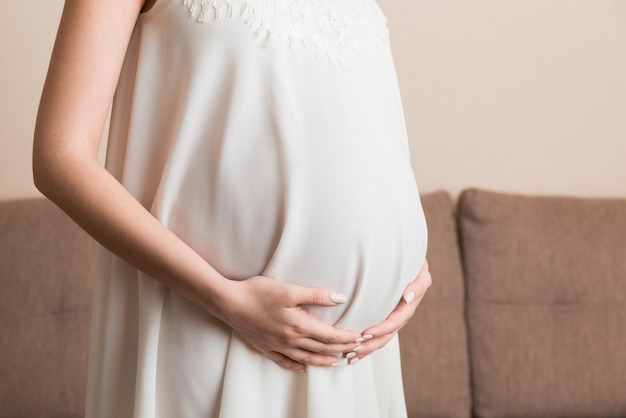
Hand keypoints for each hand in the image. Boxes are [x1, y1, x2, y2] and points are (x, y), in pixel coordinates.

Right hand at [219, 276, 362, 370]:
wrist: (228, 303)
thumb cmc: (257, 292)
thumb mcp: (289, 289)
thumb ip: (316, 295)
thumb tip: (340, 299)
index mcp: (299, 325)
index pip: (330, 335)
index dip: (347, 338)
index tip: (360, 337)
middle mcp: (291, 339)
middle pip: (322, 348)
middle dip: (341, 349)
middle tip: (356, 350)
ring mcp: (278, 346)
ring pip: (306, 358)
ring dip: (323, 360)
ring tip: (336, 361)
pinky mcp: (266, 347)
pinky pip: (285, 361)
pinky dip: (297, 365)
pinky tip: (303, 367)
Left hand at [344, 259, 430, 363]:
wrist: (406, 252)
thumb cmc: (410, 256)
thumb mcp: (417, 266)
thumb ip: (418, 284)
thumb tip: (407, 299)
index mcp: (413, 298)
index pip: (398, 318)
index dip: (383, 328)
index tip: (367, 333)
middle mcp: (406, 307)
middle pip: (389, 332)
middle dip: (372, 342)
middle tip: (355, 348)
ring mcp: (397, 311)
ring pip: (384, 335)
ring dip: (368, 347)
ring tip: (352, 356)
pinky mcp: (388, 311)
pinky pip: (379, 330)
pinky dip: (368, 342)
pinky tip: (354, 352)